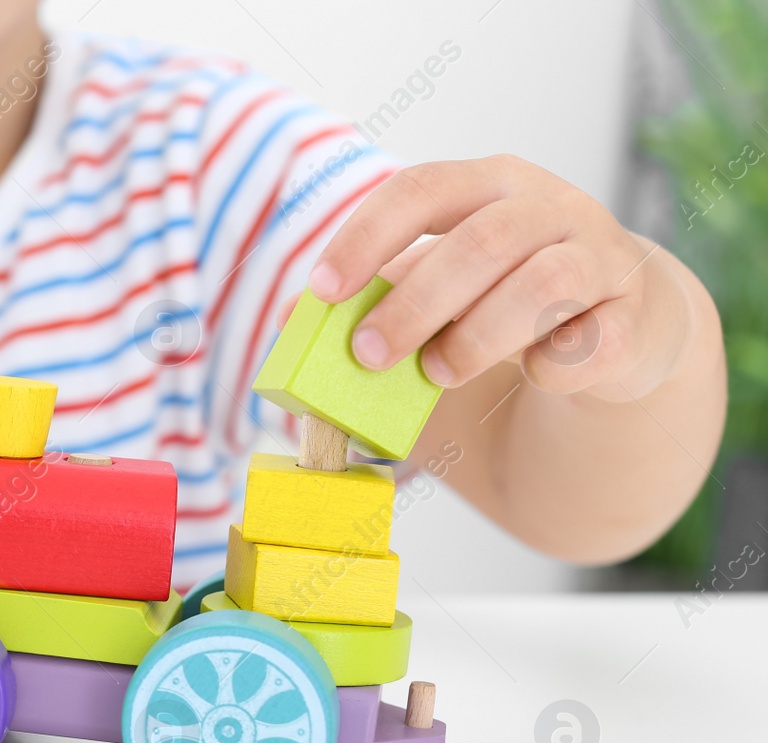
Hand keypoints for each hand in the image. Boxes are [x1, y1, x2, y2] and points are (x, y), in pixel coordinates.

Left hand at [306, 154, 698, 402]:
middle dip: (416, 302)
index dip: (367, 236)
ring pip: (544, 284)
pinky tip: (533, 375)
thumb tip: (288, 321)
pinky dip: (555, 365)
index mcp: (489, 185)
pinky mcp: (637, 316)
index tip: (322, 289)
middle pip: (482, 241)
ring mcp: (603, 256)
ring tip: (438, 373)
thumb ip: (378, 295)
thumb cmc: (503, 303)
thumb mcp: (439, 290)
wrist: (621, 327)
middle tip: (368, 354)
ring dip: (478, 337)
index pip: (421, 189)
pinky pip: (595, 341)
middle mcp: (551, 207)